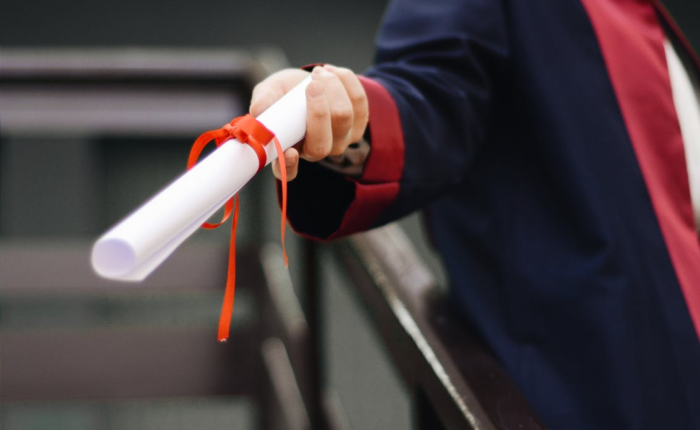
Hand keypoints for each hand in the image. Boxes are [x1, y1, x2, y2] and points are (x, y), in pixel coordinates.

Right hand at [249, 65, 368, 180]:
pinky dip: (346, 81)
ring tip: (318, 73)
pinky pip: (359, 102)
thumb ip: (263, 101)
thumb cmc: (284, 93)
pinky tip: (332, 72)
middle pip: (322, 142)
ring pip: (344, 117)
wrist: (309, 81)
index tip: (290, 152)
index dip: (290, 166)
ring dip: (332, 87)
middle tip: (311, 83)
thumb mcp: (269, 92)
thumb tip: (258, 111)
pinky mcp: (358, 124)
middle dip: (319, 108)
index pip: (288, 171)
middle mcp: (316, 152)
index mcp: (289, 151)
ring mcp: (340, 141)